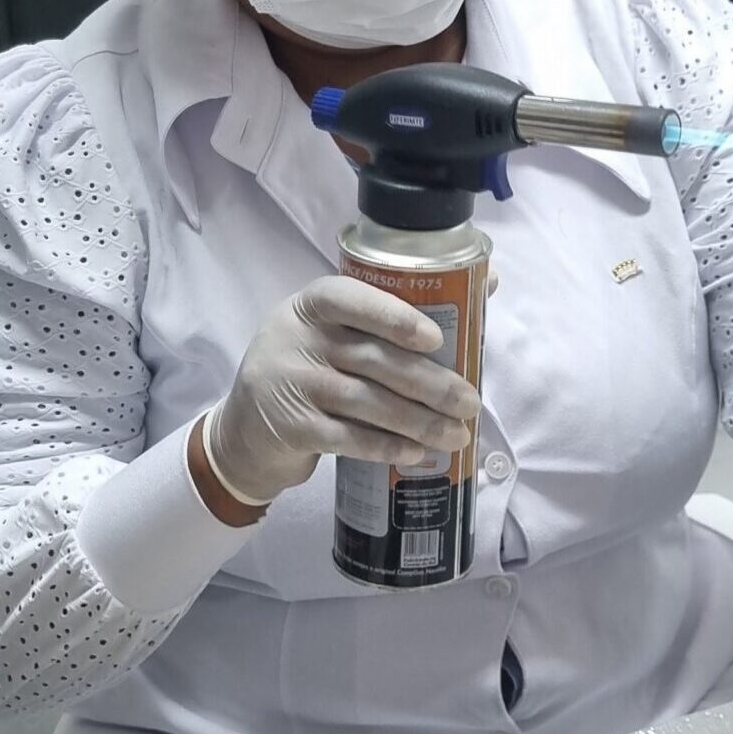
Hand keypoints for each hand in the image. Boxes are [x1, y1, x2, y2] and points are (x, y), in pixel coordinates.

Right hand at [205, 276, 479, 507]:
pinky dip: (385, 447)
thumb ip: (397, 310)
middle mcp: (298, 339)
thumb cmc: (312, 367)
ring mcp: (292, 385)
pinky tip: (415, 453)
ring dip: (419, 422)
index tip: (436, 338)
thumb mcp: (335, 331)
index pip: (350, 299)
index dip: (393, 317)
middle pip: (373, 359)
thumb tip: (487, 281)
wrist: (245, 429)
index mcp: (313, 305)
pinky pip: (348, 438)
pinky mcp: (292, 429)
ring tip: (457, 435)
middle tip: (469, 402)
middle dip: (430, 383)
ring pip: (367, 402)